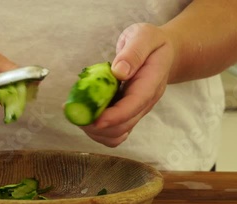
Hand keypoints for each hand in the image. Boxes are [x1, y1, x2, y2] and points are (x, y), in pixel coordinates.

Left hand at [81, 23, 174, 146]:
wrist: (162, 53)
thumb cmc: (151, 43)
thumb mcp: (144, 36)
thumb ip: (134, 51)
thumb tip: (119, 71)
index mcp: (151, 82)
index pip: (135, 104)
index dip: (115, 116)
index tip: (96, 120)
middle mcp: (145, 102)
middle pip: (123, 126)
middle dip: (98, 125)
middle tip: (75, 113)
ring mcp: (136, 111)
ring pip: (117, 134)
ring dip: (95, 131)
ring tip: (77, 114)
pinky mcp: (127, 114)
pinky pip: (113, 133)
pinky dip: (97, 131)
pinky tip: (85, 116)